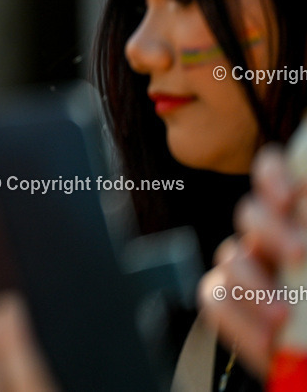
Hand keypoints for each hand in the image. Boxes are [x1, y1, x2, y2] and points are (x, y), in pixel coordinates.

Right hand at [199, 146, 305, 377]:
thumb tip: (305, 210)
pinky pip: (214, 299)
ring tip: (285, 314)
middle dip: (271, 230)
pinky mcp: (228, 305)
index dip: (274, 175)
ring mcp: (246, 271)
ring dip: (255, 284)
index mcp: (295, 220)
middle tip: (300, 254)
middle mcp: (268, 239)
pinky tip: (268, 339)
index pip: (274, 173)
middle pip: (250, 213)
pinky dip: (239, 320)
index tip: (291, 194)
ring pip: (230, 257)